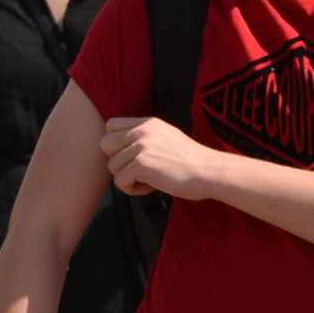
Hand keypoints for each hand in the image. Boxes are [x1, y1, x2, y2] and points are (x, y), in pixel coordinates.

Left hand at [99, 116, 225, 200]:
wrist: (208, 172)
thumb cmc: (191, 162)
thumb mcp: (166, 138)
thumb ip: (145, 138)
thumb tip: (122, 150)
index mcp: (147, 123)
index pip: (111, 126)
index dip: (117, 144)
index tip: (133, 157)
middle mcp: (141, 131)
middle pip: (105, 144)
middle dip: (117, 161)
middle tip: (137, 170)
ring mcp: (140, 146)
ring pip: (112, 166)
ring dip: (128, 178)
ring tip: (150, 180)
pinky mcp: (140, 164)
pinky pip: (120, 181)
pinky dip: (133, 189)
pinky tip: (151, 187)